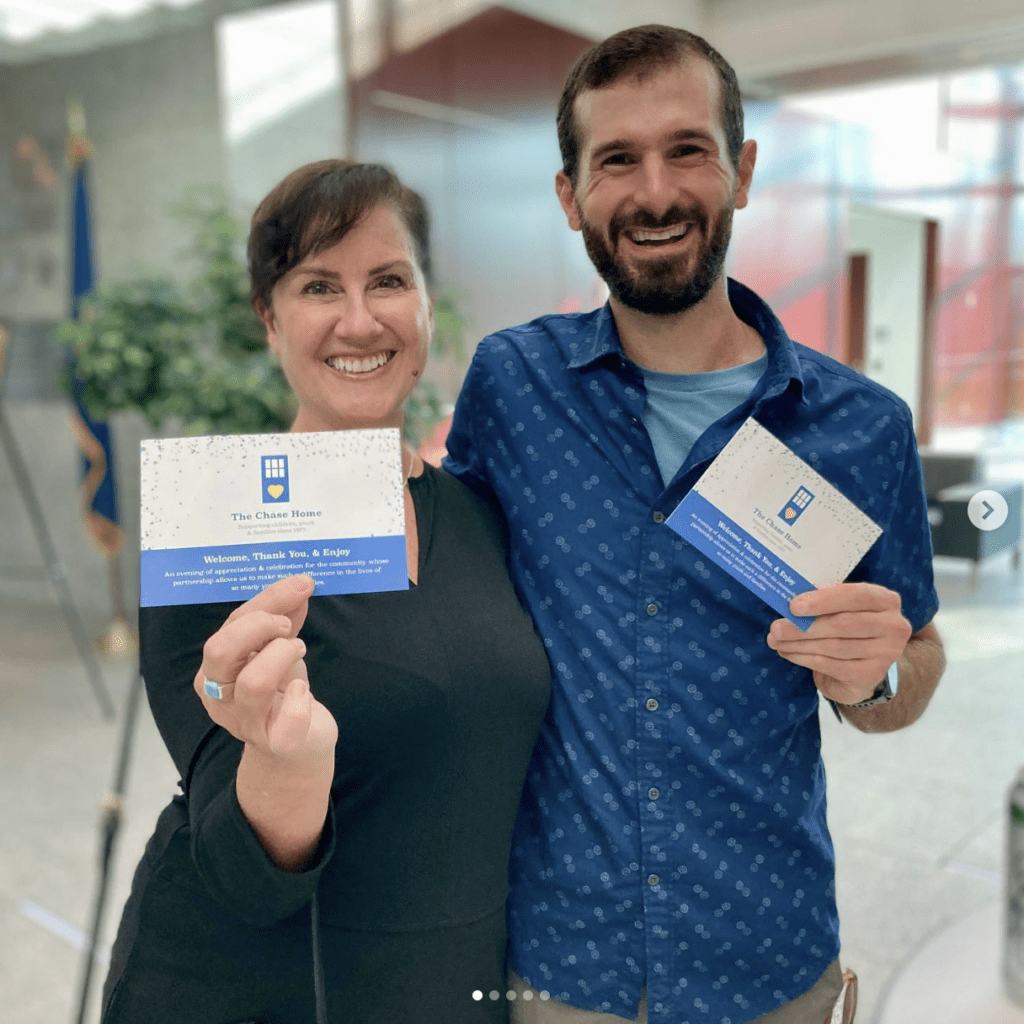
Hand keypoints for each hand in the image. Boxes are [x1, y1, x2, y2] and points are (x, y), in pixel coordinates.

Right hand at [194, 575, 337, 762]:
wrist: (295, 748)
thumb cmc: (280, 692)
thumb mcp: (277, 649)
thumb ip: (283, 616)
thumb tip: (299, 584)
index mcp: (216, 668)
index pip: (231, 624)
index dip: (268, 600)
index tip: (301, 585)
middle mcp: (219, 696)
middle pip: (220, 651)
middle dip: (260, 627)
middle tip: (287, 629)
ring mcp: (245, 722)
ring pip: (253, 682)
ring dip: (283, 656)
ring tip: (297, 652)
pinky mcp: (277, 743)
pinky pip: (287, 722)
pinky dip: (300, 701)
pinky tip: (303, 691)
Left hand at [766, 582, 911, 705]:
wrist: (862, 667)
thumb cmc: (847, 627)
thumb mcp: (839, 607)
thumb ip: (823, 599)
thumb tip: (793, 600)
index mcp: (886, 600)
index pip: (856, 596)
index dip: (823, 600)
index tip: (794, 606)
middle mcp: (893, 626)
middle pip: (842, 624)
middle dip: (803, 626)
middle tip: (775, 628)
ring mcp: (886, 653)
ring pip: (833, 646)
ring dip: (798, 644)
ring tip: (775, 640)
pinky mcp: (871, 675)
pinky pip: (830, 665)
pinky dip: (804, 658)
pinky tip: (787, 653)